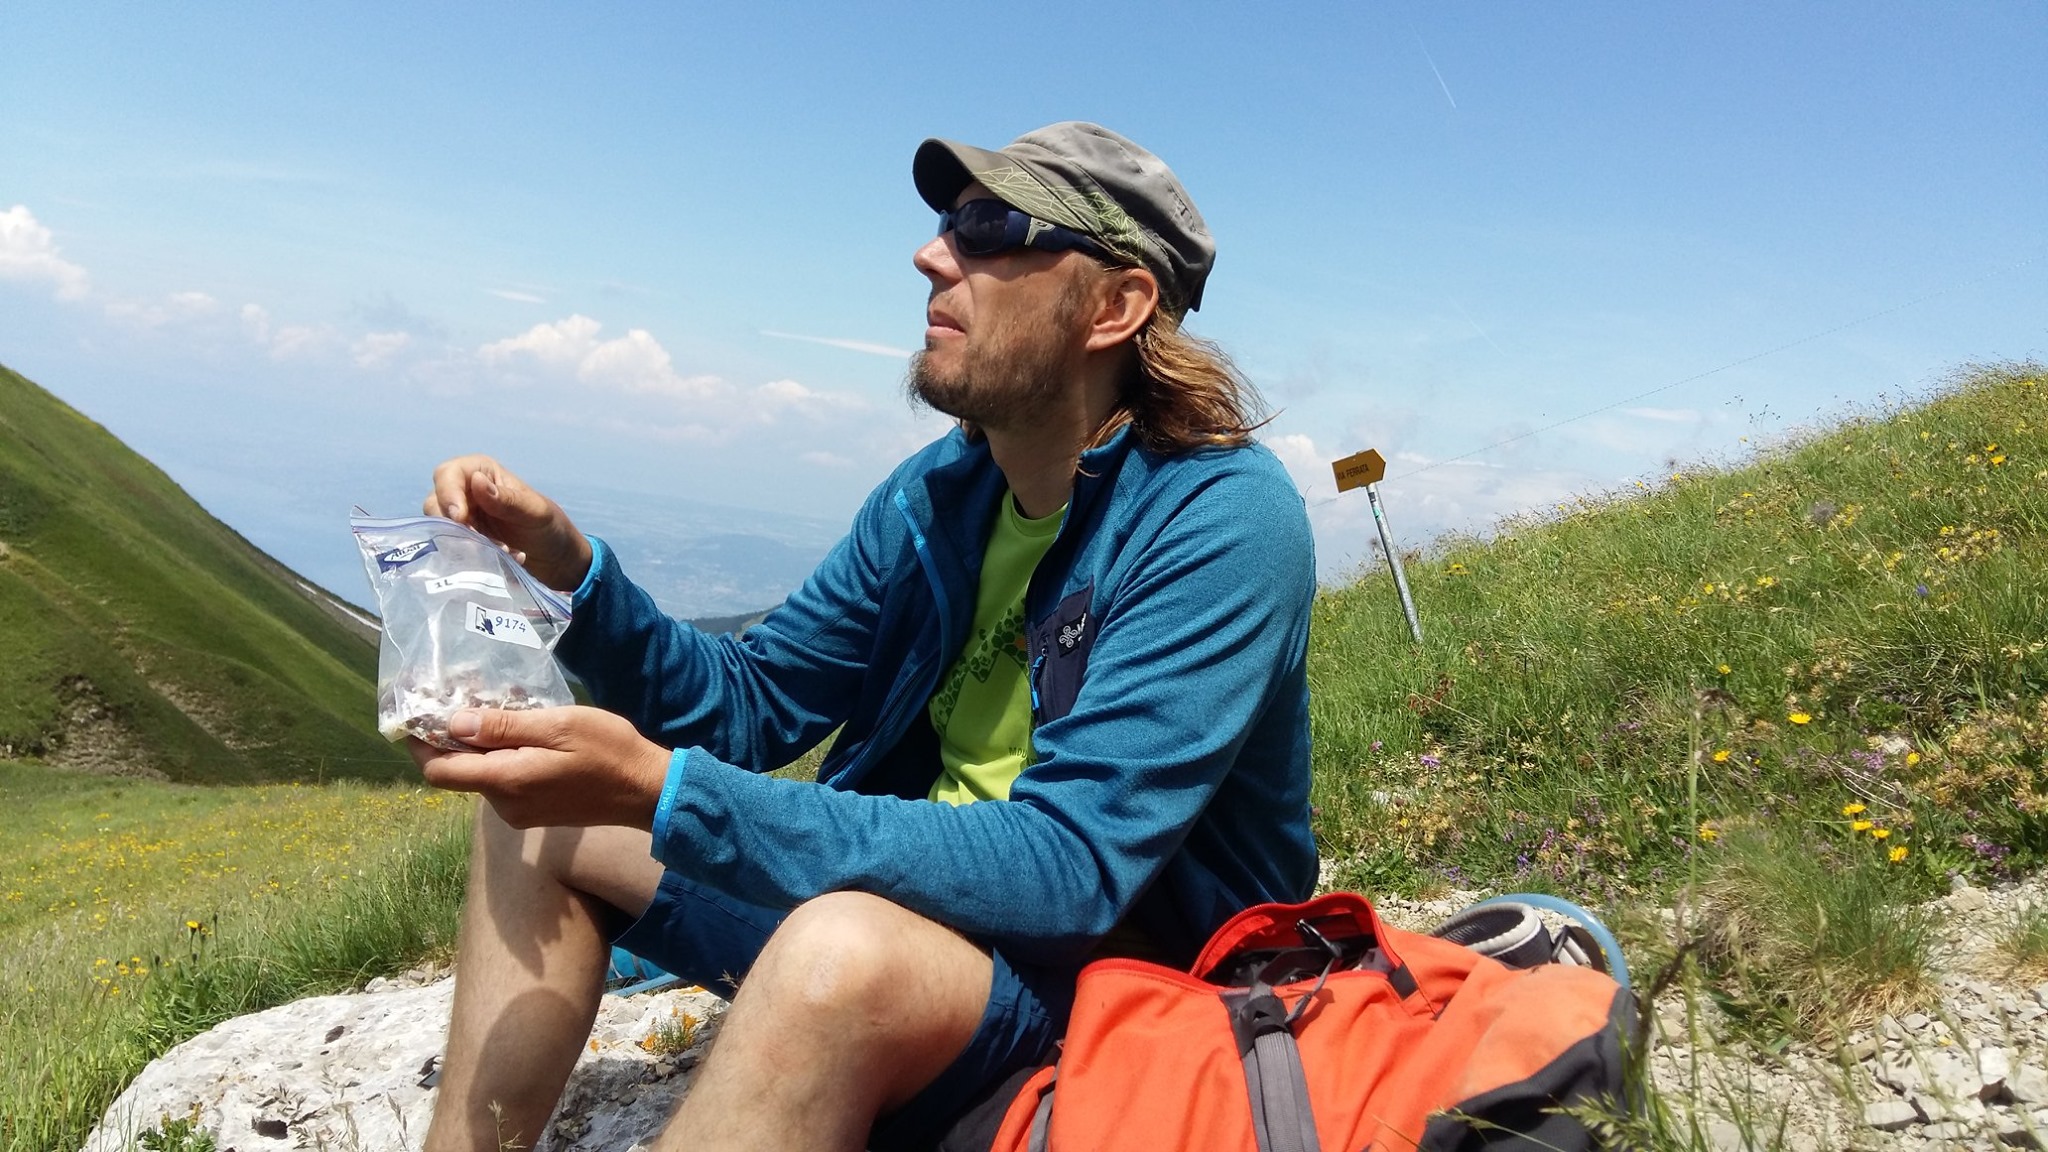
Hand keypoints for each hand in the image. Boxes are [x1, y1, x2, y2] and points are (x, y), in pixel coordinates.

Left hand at [408, 706, 671, 830]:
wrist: (647, 791)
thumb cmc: (608, 750)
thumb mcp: (558, 726)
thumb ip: (504, 726)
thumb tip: (454, 723)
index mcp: (507, 781)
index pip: (440, 770)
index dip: (419, 744)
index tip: (415, 713)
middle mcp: (505, 804)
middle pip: (459, 771)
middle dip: (456, 736)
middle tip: (468, 694)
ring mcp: (520, 812)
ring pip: (482, 774)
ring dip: (483, 744)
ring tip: (505, 707)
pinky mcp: (534, 812)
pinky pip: (504, 782)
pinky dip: (503, 757)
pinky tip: (525, 732)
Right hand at [423, 454, 593, 590]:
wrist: (557, 559)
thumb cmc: (549, 526)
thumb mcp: (534, 511)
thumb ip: (507, 499)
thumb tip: (477, 482)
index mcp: (481, 472)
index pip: (448, 474)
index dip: (448, 494)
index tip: (460, 518)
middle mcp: (465, 493)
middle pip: (435, 502)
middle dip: (452, 525)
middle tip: (476, 542)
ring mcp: (462, 520)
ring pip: (440, 529)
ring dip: (464, 543)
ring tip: (498, 552)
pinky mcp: (463, 543)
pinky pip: (452, 549)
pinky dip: (470, 557)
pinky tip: (497, 562)